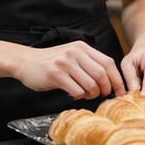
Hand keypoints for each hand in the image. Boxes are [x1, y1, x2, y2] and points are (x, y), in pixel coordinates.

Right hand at [11, 41, 125, 99]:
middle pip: (102, 75)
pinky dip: (78, 96)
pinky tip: (73, 94)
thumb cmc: (51, 62)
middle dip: (106, 89)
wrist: (25, 62)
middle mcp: (75, 53)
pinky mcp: (56, 75)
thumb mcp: (72, 55)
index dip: (116, 79)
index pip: (108, 62)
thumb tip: (109, 80)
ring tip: (85, 94)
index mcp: (82, 47)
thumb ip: (88, 62)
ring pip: (91, 85)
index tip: (119, 91)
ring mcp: (65, 63)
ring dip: (91, 94)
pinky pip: (76, 91)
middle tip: (102, 95)